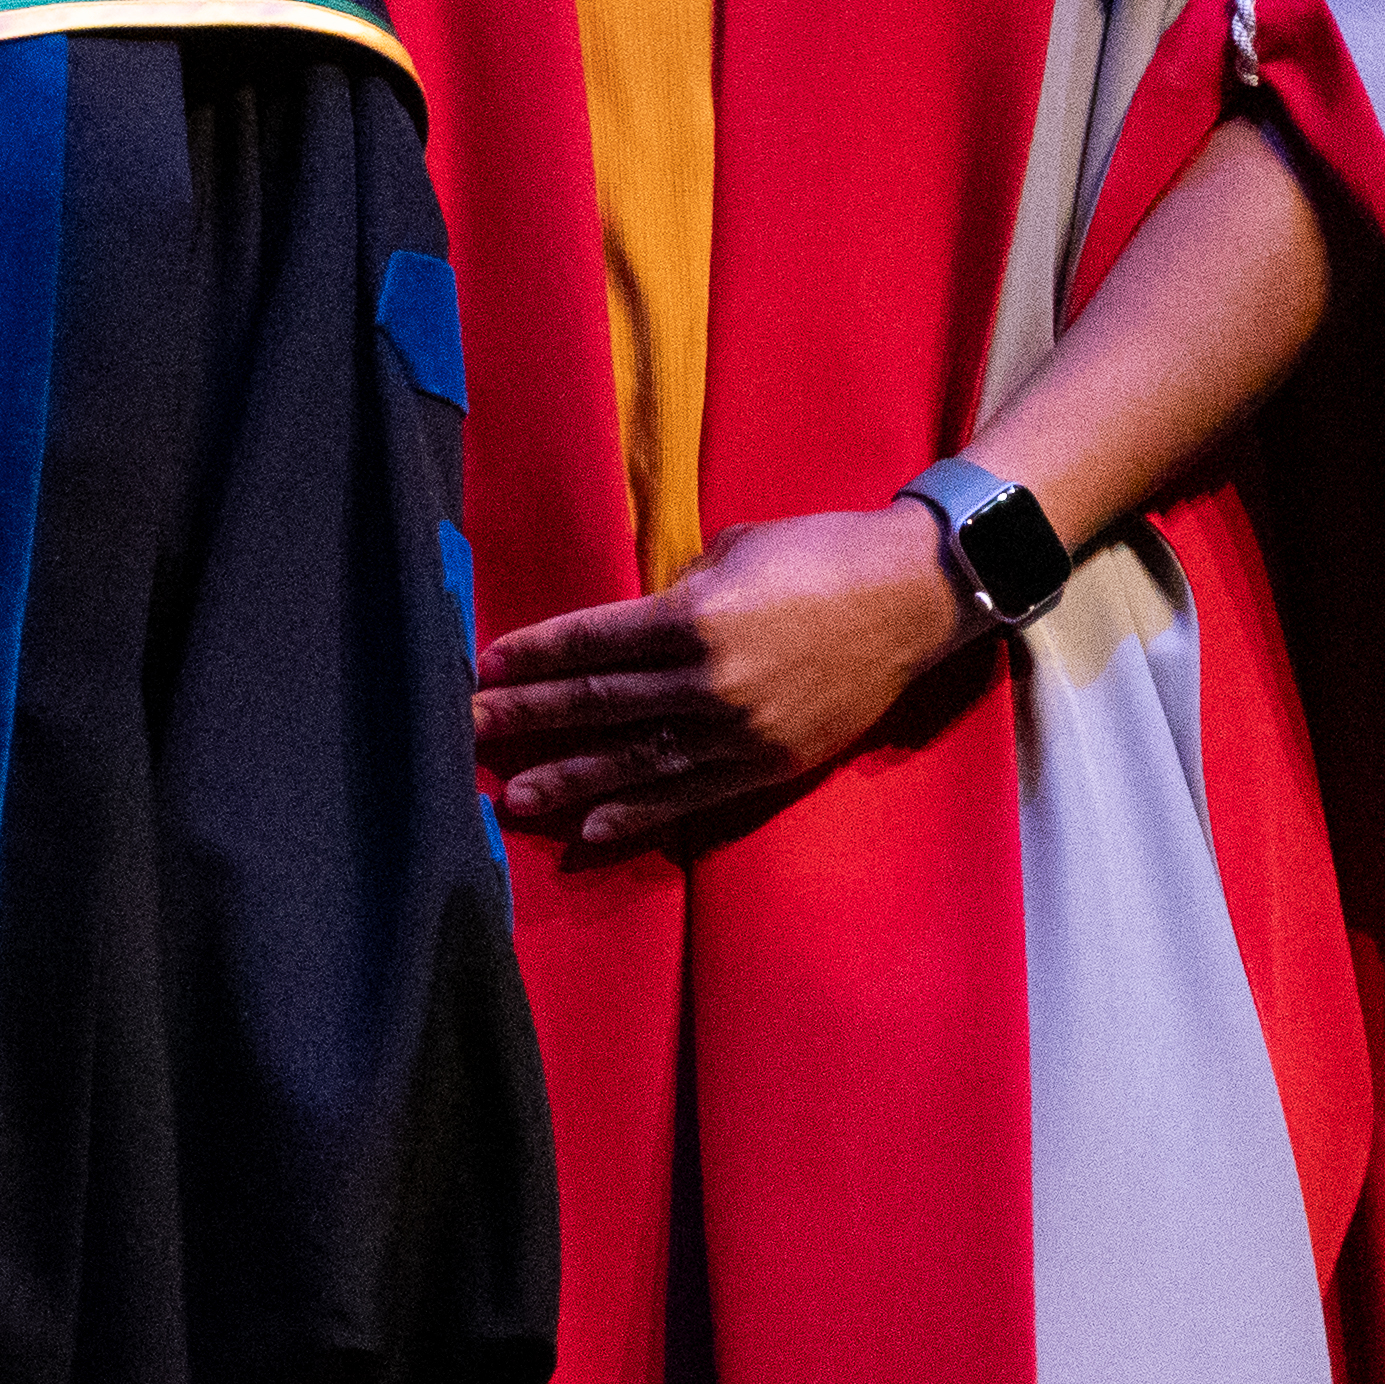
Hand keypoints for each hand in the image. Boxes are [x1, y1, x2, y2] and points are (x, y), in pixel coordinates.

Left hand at [471, 502, 984, 851]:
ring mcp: (742, 731)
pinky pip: (692, 796)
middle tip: (468, 730)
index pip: (590, 643)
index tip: (482, 667)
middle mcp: (710, 683)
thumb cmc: (818, 554)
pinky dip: (640, 814)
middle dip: (529, 717)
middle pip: (599, 703)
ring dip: (570, 780)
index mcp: (693, 618)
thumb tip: (625, 631)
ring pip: (637, 761)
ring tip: (513, 797)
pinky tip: (593, 829)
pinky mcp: (772, 765)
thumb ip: (671, 597)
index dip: (533, 656)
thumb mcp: (728, 554)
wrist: (916, 596)